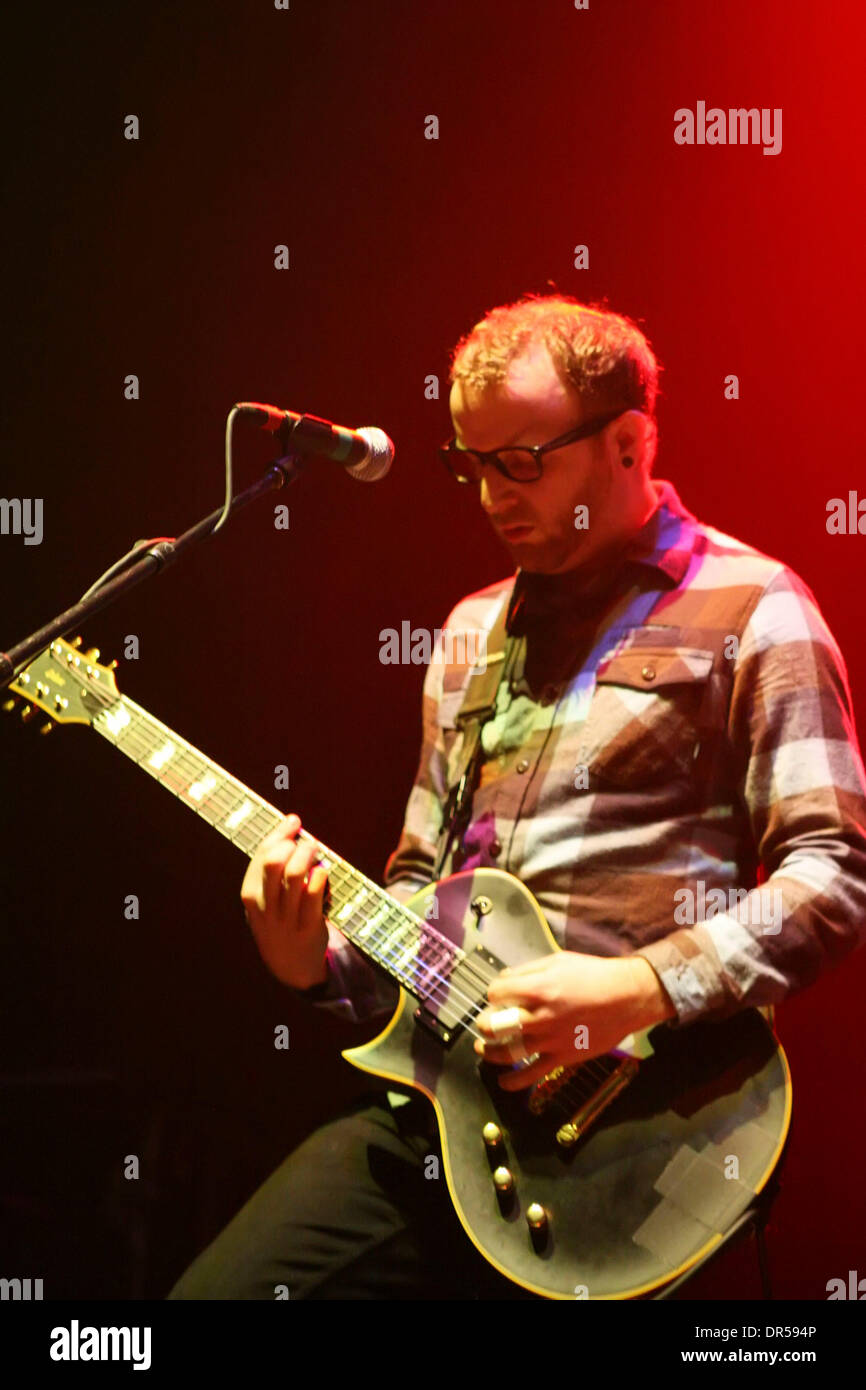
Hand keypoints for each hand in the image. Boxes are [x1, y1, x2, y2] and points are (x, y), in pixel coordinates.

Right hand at [240, 813, 329, 988]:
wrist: (290, 967)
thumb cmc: (279, 920)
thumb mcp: (265, 899)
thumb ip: (273, 867)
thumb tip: (292, 825)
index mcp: (250, 895)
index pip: (261, 855)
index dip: (280, 833)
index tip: (294, 821)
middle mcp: (265, 906)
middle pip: (273, 862)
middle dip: (292, 843)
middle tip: (307, 842)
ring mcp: (285, 918)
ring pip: (295, 875)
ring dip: (308, 855)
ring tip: (316, 851)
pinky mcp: (308, 926)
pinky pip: (314, 894)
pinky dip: (320, 876)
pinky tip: (323, 872)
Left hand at [473, 951, 674, 1090]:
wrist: (627, 997)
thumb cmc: (594, 975)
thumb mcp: (558, 960)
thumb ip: (528, 970)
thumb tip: (505, 978)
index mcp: (538, 988)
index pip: (496, 993)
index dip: (493, 993)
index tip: (497, 995)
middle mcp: (540, 1016)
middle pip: (496, 1025)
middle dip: (484, 1023)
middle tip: (485, 1022)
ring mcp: (550, 1039)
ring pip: (508, 1051)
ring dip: (489, 1051)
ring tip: (482, 1047)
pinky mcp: (563, 1057)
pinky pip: (533, 1074)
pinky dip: (514, 1081)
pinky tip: (503, 1081)